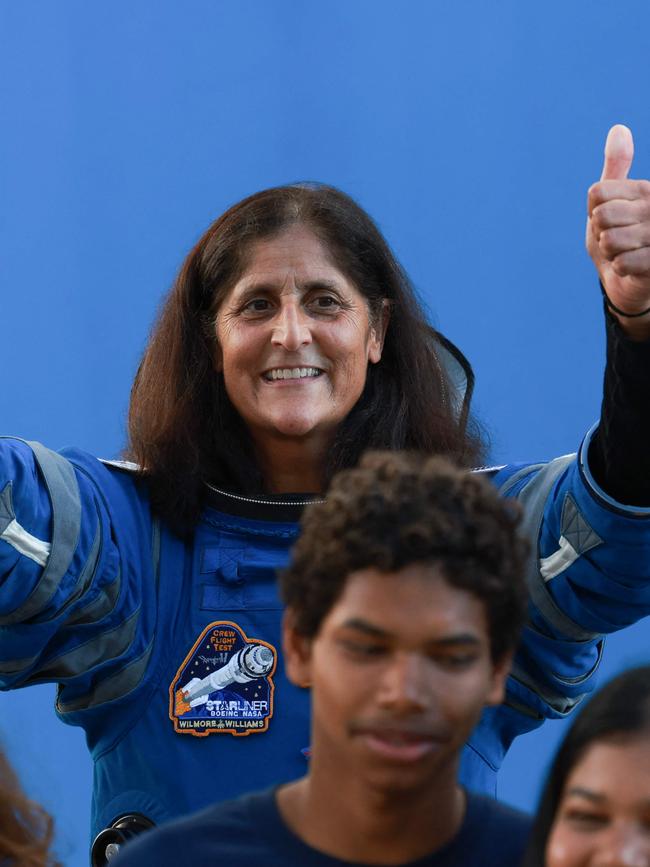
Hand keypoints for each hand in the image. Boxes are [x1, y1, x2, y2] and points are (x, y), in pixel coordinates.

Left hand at [587, 125, 649, 337]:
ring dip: (611, 253)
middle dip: (602, 234)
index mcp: (644, 190)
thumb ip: (616, 169)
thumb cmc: (619, 239)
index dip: (594, 212)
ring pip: (611, 240)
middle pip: (602, 216)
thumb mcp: (611, 203)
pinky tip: (632, 267)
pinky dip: (620, 268)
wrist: (632, 281)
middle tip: (617, 240)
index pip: (597, 193)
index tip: (610, 221)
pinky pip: (623, 262)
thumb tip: (619, 128)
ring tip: (625, 253)